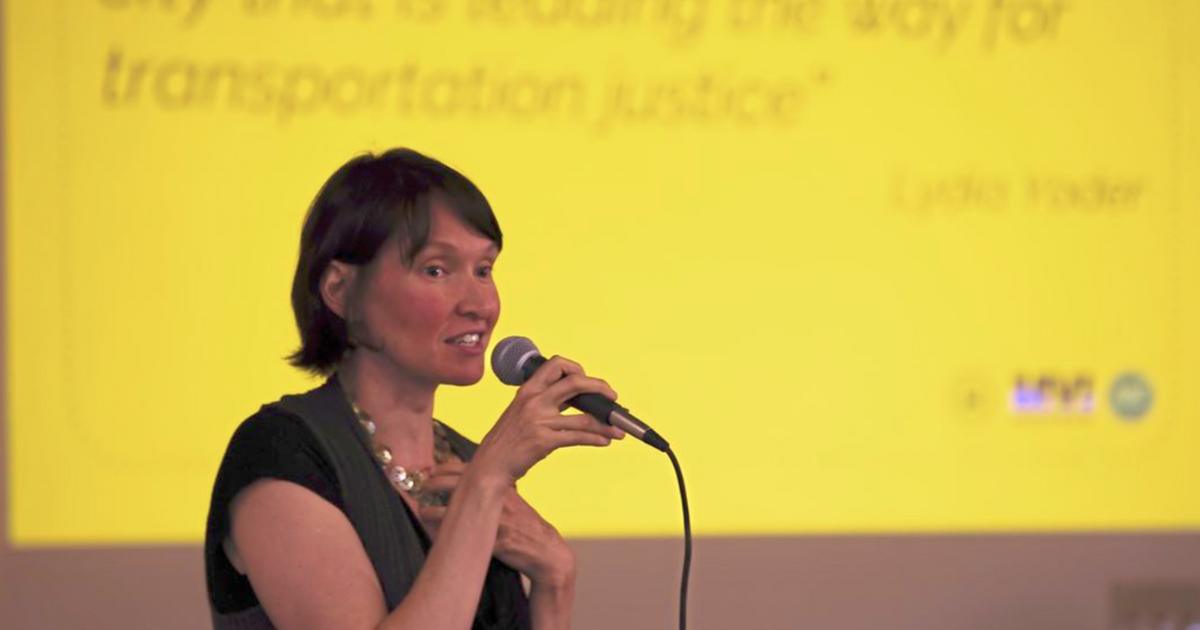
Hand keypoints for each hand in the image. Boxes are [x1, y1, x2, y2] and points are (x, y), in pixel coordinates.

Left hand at [419, 461, 575, 584]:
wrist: (545, 549)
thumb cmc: (525, 523)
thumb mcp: (512, 498)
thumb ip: (494, 486)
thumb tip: (472, 473)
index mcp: (499, 484)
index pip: (464, 468)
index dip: (443, 469)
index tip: (430, 472)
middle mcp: (496, 497)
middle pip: (455, 483)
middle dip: (432, 484)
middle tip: (421, 488)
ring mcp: (494, 518)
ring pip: (453, 509)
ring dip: (431, 510)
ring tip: (422, 511)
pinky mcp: (493, 541)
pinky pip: (461, 535)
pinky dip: (443, 533)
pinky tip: (433, 533)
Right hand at [469, 355, 625, 485]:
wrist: (490, 465)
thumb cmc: (508, 440)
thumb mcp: (521, 411)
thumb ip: (544, 401)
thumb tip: (579, 400)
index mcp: (528, 390)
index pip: (556, 364)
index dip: (576, 368)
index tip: (587, 379)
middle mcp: (533, 401)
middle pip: (575, 382)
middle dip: (600, 387)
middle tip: (613, 397)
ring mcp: (539, 421)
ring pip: (584, 418)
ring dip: (606, 424)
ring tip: (618, 430)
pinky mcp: (544, 441)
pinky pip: (578, 437)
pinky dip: (596, 439)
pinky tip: (605, 441)